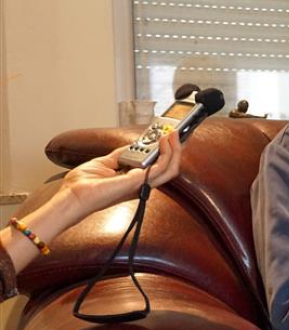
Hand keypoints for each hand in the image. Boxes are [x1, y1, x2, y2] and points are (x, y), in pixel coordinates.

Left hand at [62, 132, 182, 221]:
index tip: (168, 137)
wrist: (72, 196)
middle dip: (176, 150)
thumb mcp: (104, 163)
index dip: (166, 153)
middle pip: (168, 169)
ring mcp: (140, 184)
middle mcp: (140, 184)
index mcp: (134, 182)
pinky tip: (164, 142)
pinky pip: (161, 168)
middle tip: (176, 134)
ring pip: (170, 169)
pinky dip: (166, 153)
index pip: (158, 169)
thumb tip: (133, 145)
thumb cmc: (83, 186)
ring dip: (175, 150)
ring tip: (173, 134)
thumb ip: (121, 155)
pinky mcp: (137, 181)